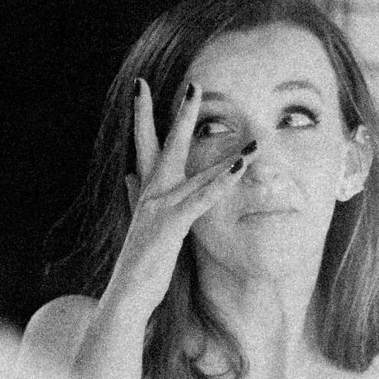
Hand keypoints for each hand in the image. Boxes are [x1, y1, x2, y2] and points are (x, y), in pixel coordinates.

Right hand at [106, 78, 252, 311]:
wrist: (126, 293)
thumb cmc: (139, 261)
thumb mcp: (139, 223)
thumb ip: (134, 195)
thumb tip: (128, 175)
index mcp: (145, 191)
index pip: (145, 144)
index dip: (143, 114)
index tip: (142, 86)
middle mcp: (150, 193)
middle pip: (167, 144)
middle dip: (181, 114)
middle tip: (193, 85)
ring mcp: (158, 207)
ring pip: (195, 171)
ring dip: (226, 155)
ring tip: (251, 140)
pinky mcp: (170, 225)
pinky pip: (200, 199)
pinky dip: (220, 183)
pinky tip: (238, 168)